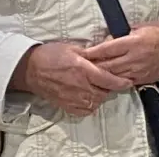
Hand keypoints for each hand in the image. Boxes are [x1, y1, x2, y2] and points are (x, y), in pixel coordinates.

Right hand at [10, 42, 132, 116]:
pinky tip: (88, 98)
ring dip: (100, 96)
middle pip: (103, 93)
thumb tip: (106, 54)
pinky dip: (89, 106)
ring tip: (98, 88)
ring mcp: (71, 97)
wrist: (29, 69)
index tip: (128, 82)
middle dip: (110, 88)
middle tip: (109, 81)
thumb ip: (91, 53)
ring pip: (95, 103)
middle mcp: (78, 85)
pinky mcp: (64, 105)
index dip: (120, 82)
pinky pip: (83, 111)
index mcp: (82, 69)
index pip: (107, 79)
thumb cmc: (50, 55)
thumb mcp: (73, 48)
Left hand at [80, 22, 158, 86]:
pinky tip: (105, 80)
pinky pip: (123, 81)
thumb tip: (106, 39)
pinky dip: (113, 81)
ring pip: (113, 76)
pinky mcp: (142, 79)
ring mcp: (139, 71)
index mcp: (135, 42)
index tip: (81, 53)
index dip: (92, 52)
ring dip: (100, 76)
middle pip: (107, 65)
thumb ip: (123, 34)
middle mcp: (135, 58)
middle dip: (92, 66)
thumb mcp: (141, 27)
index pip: (107, 49)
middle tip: (79, 66)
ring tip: (88, 75)